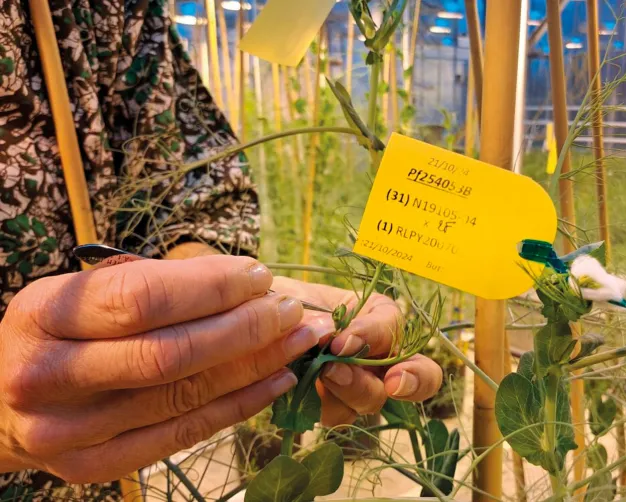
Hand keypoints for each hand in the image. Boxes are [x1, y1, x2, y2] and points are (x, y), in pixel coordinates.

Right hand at [0, 255, 321, 482]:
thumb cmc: (61, 333)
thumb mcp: (85, 294)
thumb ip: (156, 286)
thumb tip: (248, 283)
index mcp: (43, 314)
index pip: (143, 299)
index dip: (212, 286)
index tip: (260, 274)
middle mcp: (48, 375)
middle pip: (170, 353)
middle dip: (246, 328)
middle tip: (294, 309)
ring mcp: (68, 430)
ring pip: (183, 396)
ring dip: (256, 366)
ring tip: (300, 341)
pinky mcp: (94, 465)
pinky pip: (182, 435)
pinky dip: (238, 406)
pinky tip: (276, 381)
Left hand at [271, 277, 442, 425]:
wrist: (250, 325)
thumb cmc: (282, 301)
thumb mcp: (292, 296)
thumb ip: (309, 312)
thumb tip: (323, 332)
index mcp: (376, 316)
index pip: (392, 325)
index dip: (373, 334)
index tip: (340, 340)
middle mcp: (377, 353)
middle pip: (411, 373)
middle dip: (409, 378)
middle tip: (392, 382)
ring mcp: (359, 383)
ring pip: (374, 399)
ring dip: (354, 391)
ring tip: (325, 376)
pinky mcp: (334, 405)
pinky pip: (340, 415)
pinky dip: (323, 407)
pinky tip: (302, 394)